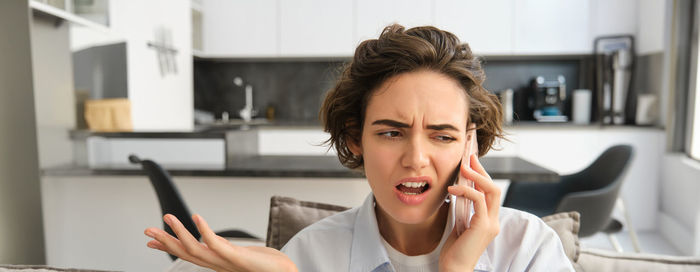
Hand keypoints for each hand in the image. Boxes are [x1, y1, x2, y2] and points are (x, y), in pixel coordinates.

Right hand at [144, 214, 297, 271]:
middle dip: (165, 242)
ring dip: (179, 232)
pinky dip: (205, 230)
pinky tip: (196, 217)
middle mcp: (218, 264)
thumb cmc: (268, 264)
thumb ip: (224, 247)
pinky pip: (217, 245)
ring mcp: (226, 262)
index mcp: (217, 263)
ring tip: (167, 217)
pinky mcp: (237, 258)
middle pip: (185, 253)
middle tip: (147, 230)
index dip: (169, 247)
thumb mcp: (240, 253)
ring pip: (195, 249)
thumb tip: (211, 239)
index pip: (188, 254)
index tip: (151, 241)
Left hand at [439, 154, 500, 271]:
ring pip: (491, 190)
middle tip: (469, 157)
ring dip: (476, 176)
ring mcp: (490, 224)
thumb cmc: (454, 251)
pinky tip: (452, 188)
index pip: (490, 193)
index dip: (482, 176)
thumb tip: (459, 191)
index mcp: (489, 220)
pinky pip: (478, 199)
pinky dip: (466, 190)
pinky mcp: (483, 226)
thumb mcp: (460, 224)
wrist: (454, 269)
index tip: (471, 162)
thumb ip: (464, 210)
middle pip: (494, 188)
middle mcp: (493, 221)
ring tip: (462, 167)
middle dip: (482, 171)